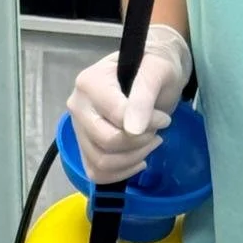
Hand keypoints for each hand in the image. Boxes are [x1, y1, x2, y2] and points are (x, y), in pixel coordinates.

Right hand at [67, 25, 192, 184]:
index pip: (117, 118)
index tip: (164, 119)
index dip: (146, 124)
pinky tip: (137, 160)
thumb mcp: (157, 71)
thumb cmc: (155, 68)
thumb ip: (144, 95)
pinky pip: (97, 173)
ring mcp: (79, 129)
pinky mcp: (84, 148)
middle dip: (138, 143)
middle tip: (155, 132)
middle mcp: (78, 106)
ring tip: (148, 143)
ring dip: (132, 159)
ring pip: (101, 162)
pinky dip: (120, 173)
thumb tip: (132, 129)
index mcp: (89, 83)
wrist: (152, 74)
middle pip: (106, 142)